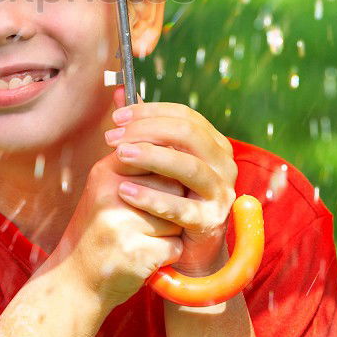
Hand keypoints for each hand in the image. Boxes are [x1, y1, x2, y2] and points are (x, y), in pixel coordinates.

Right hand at [56, 90, 187, 312]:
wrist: (76, 280)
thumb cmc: (99, 227)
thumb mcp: (106, 182)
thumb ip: (128, 147)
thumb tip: (126, 92)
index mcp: (105, 173)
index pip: (157, 155)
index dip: (166, 175)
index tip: (161, 186)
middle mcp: (109, 194)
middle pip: (172, 185)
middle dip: (170, 203)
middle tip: (148, 216)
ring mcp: (120, 225)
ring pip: (176, 217)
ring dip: (170, 229)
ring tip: (144, 236)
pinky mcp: (135, 256)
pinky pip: (175, 247)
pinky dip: (168, 255)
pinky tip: (147, 257)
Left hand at [105, 87, 237, 276]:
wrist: (186, 247)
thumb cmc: (170, 195)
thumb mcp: (157, 159)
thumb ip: (142, 127)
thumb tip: (119, 90)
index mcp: (213, 143)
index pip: (184, 115)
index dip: (149, 112)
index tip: (117, 117)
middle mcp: (223, 163)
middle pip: (188, 134)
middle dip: (147, 131)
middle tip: (113, 137)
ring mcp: (220, 193)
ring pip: (189, 167)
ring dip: (151, 157)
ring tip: (119, 155)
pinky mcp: (210, 221)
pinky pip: (180, 207)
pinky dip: (151, 197)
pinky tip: (124, 191)